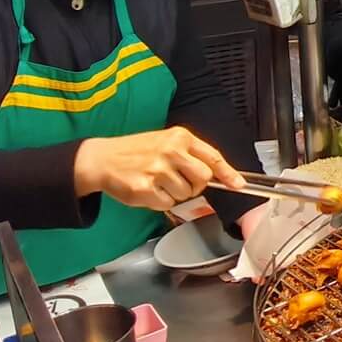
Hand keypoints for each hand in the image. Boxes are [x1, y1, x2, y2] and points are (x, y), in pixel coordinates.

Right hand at [72, 127, 244, 211]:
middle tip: (180, 182)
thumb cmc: (136, 152)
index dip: (229, 173)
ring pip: (185, 194)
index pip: (213, 157)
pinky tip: (148, 190)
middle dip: (196, 186)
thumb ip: (191, 155)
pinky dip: (160, 202)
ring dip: (174, 194)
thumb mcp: (166, 142)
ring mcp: (157, 170)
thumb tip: (219, 175)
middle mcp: (170, 151)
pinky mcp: (144, 188)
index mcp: (179, 137)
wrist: (101, 159)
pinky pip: (167, 204)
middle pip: (204, 179)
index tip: (239, 184)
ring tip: (157, 182)